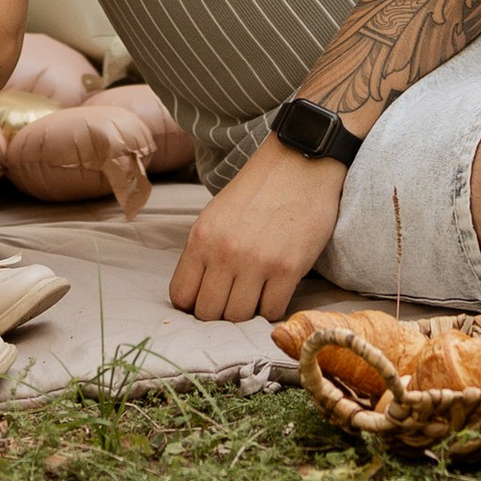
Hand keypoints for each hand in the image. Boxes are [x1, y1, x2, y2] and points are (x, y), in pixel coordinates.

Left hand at [167, 135, 345, 324]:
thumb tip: (198, 294)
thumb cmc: (258, 190)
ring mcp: (257, 262)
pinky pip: (272, 311)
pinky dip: (272, 308)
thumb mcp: (216, 215)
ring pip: (239, 317)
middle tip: (234, 299)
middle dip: (220, 313)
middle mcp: (224, 252)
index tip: (208, 298)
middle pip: (209, 313)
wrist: (300, 163)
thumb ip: (204, 252)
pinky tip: (276, 290)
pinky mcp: (288, 268)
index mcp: (201, 238)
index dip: (193, 304)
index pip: (181, 296)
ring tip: (256, 294)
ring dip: (247, 312)